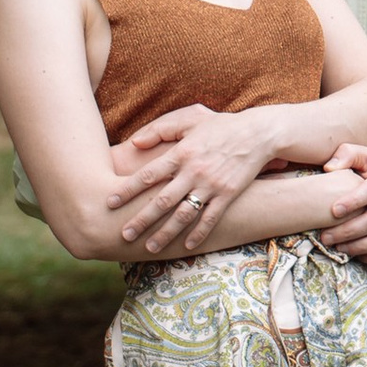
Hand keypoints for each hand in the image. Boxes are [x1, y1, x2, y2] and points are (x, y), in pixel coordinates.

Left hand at [114, 104, 276, 257]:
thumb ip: (161, 129)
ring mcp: (211, 186)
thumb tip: (135, 142)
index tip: (109, 203)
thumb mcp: (190, 119)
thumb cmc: (220, 126)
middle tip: (124, 234)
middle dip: (141, 220)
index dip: (127, 190)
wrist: (257, 134)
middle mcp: (193, 172)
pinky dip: (198, 234)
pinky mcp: (228, 195)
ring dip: (165, 233)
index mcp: (181, 153)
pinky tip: (186, 246)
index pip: (148, 175)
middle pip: (162, 201)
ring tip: (150, 247)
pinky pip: (210, 219)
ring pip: (183, 215)